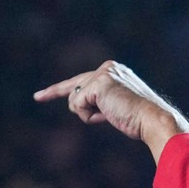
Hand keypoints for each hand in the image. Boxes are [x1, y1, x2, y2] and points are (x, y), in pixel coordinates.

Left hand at [33, 60, 188, 159]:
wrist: (152, 119)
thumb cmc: (139, 119)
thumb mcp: (118, 107)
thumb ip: (101, 102)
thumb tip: (80, 106)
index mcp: (113, 70)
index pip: (83, 80)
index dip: (61, 89)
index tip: (43, 94)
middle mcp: (107, 67)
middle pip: (72, 86)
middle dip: (52, 92)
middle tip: (36, 96)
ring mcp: (101, 74)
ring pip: (76, 101)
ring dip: (89, 115)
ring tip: (111, 115)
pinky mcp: (97, 85)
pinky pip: (78, 106)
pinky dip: (89, 117)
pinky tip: (108, 115)